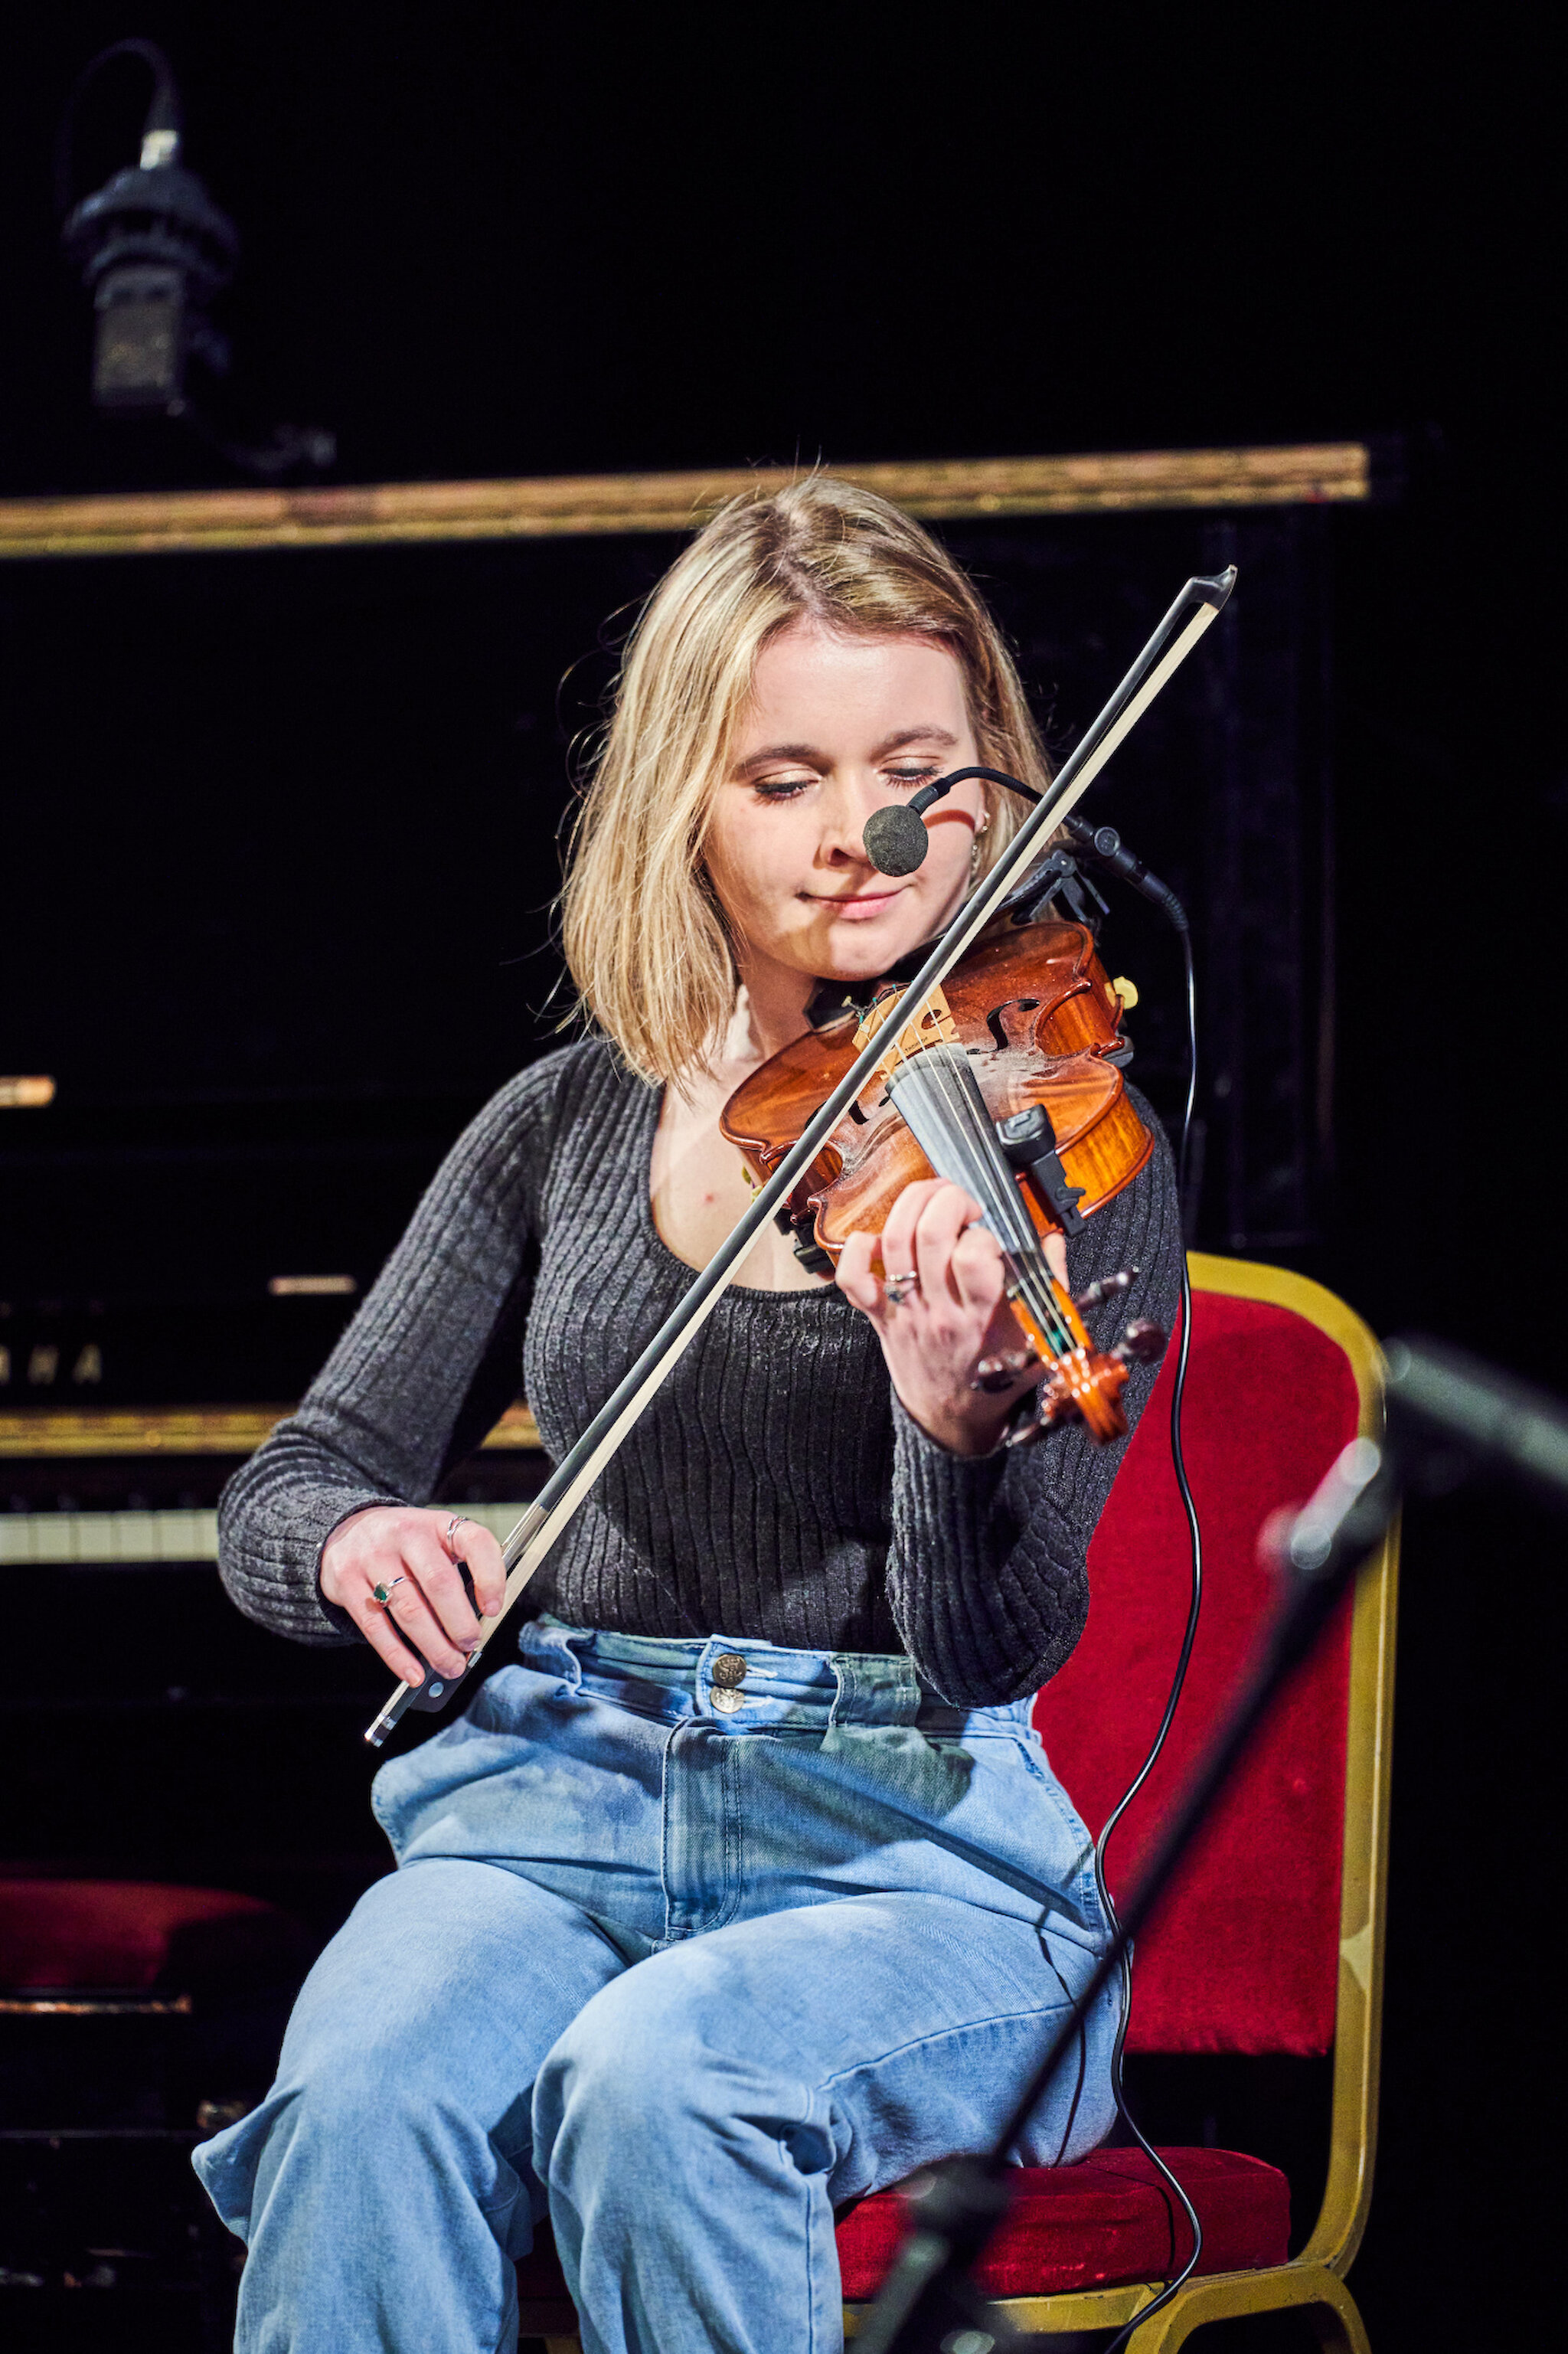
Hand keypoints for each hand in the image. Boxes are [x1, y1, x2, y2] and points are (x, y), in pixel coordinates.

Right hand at [319, 1507, 505, 1685]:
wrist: (348, 1529)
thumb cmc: (406, 1545)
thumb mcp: (436, 1541)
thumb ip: (459, 1571)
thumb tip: (479, 1622)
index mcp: (438, 1524)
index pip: (474, 1542)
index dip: (490, 1577)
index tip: (494, 1609)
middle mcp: (406, 1535)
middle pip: (438, 1583)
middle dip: (459, 1623)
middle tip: (470, 1645)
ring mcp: (373, 1557)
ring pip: (408, 1609)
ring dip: (433, 1646)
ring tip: (450, 1665)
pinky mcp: (347, 1582)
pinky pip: (376, 1626)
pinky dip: (397, 1656)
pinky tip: (413, 1673)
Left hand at [837, 1179, 1067, 1455]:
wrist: (954, 1418)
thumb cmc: (997, 1374)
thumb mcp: (1040, 1337)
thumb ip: (1051, 1286)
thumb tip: (1052, 1241)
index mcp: (982, 1316)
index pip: (973, 1255)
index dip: (983, 1232)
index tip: (990, 1235)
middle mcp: (939, 1310)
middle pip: (928, 1235)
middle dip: (946, 1199)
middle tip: (962, 1202)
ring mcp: (905, 1311)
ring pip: (893, 1242)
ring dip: (911, 1205)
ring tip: (932, 1200)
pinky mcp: (879, 1315)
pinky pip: (852, 1277)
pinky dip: (858, 1247)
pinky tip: (881, 1238)